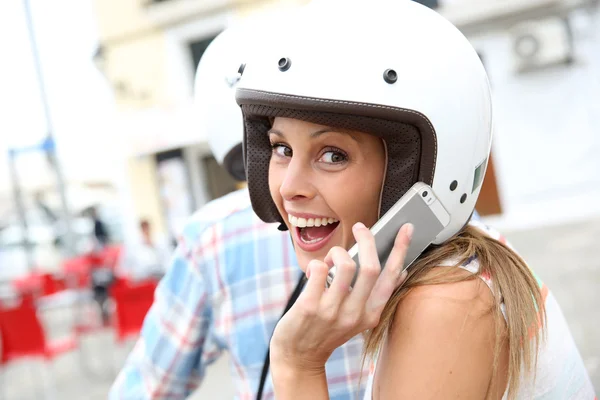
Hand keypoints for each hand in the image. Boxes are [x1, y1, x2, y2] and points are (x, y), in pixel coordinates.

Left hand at [270, 222, 412, 371]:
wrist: (299, 357)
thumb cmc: (327, 331)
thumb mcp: (359, 318)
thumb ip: (376, 296)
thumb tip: (401, 272)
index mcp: (371, 314)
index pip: (391, 277)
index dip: (400, 250)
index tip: (406, 229)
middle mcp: (355, 313)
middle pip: (371, 266)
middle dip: (367, 239)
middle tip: (360, 228)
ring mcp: (333, 311)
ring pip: (346, 264)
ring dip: (336, 252)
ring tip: (329, 260)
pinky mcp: (310, 307)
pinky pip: (319, 269)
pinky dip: (316, 263)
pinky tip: (312, 271)